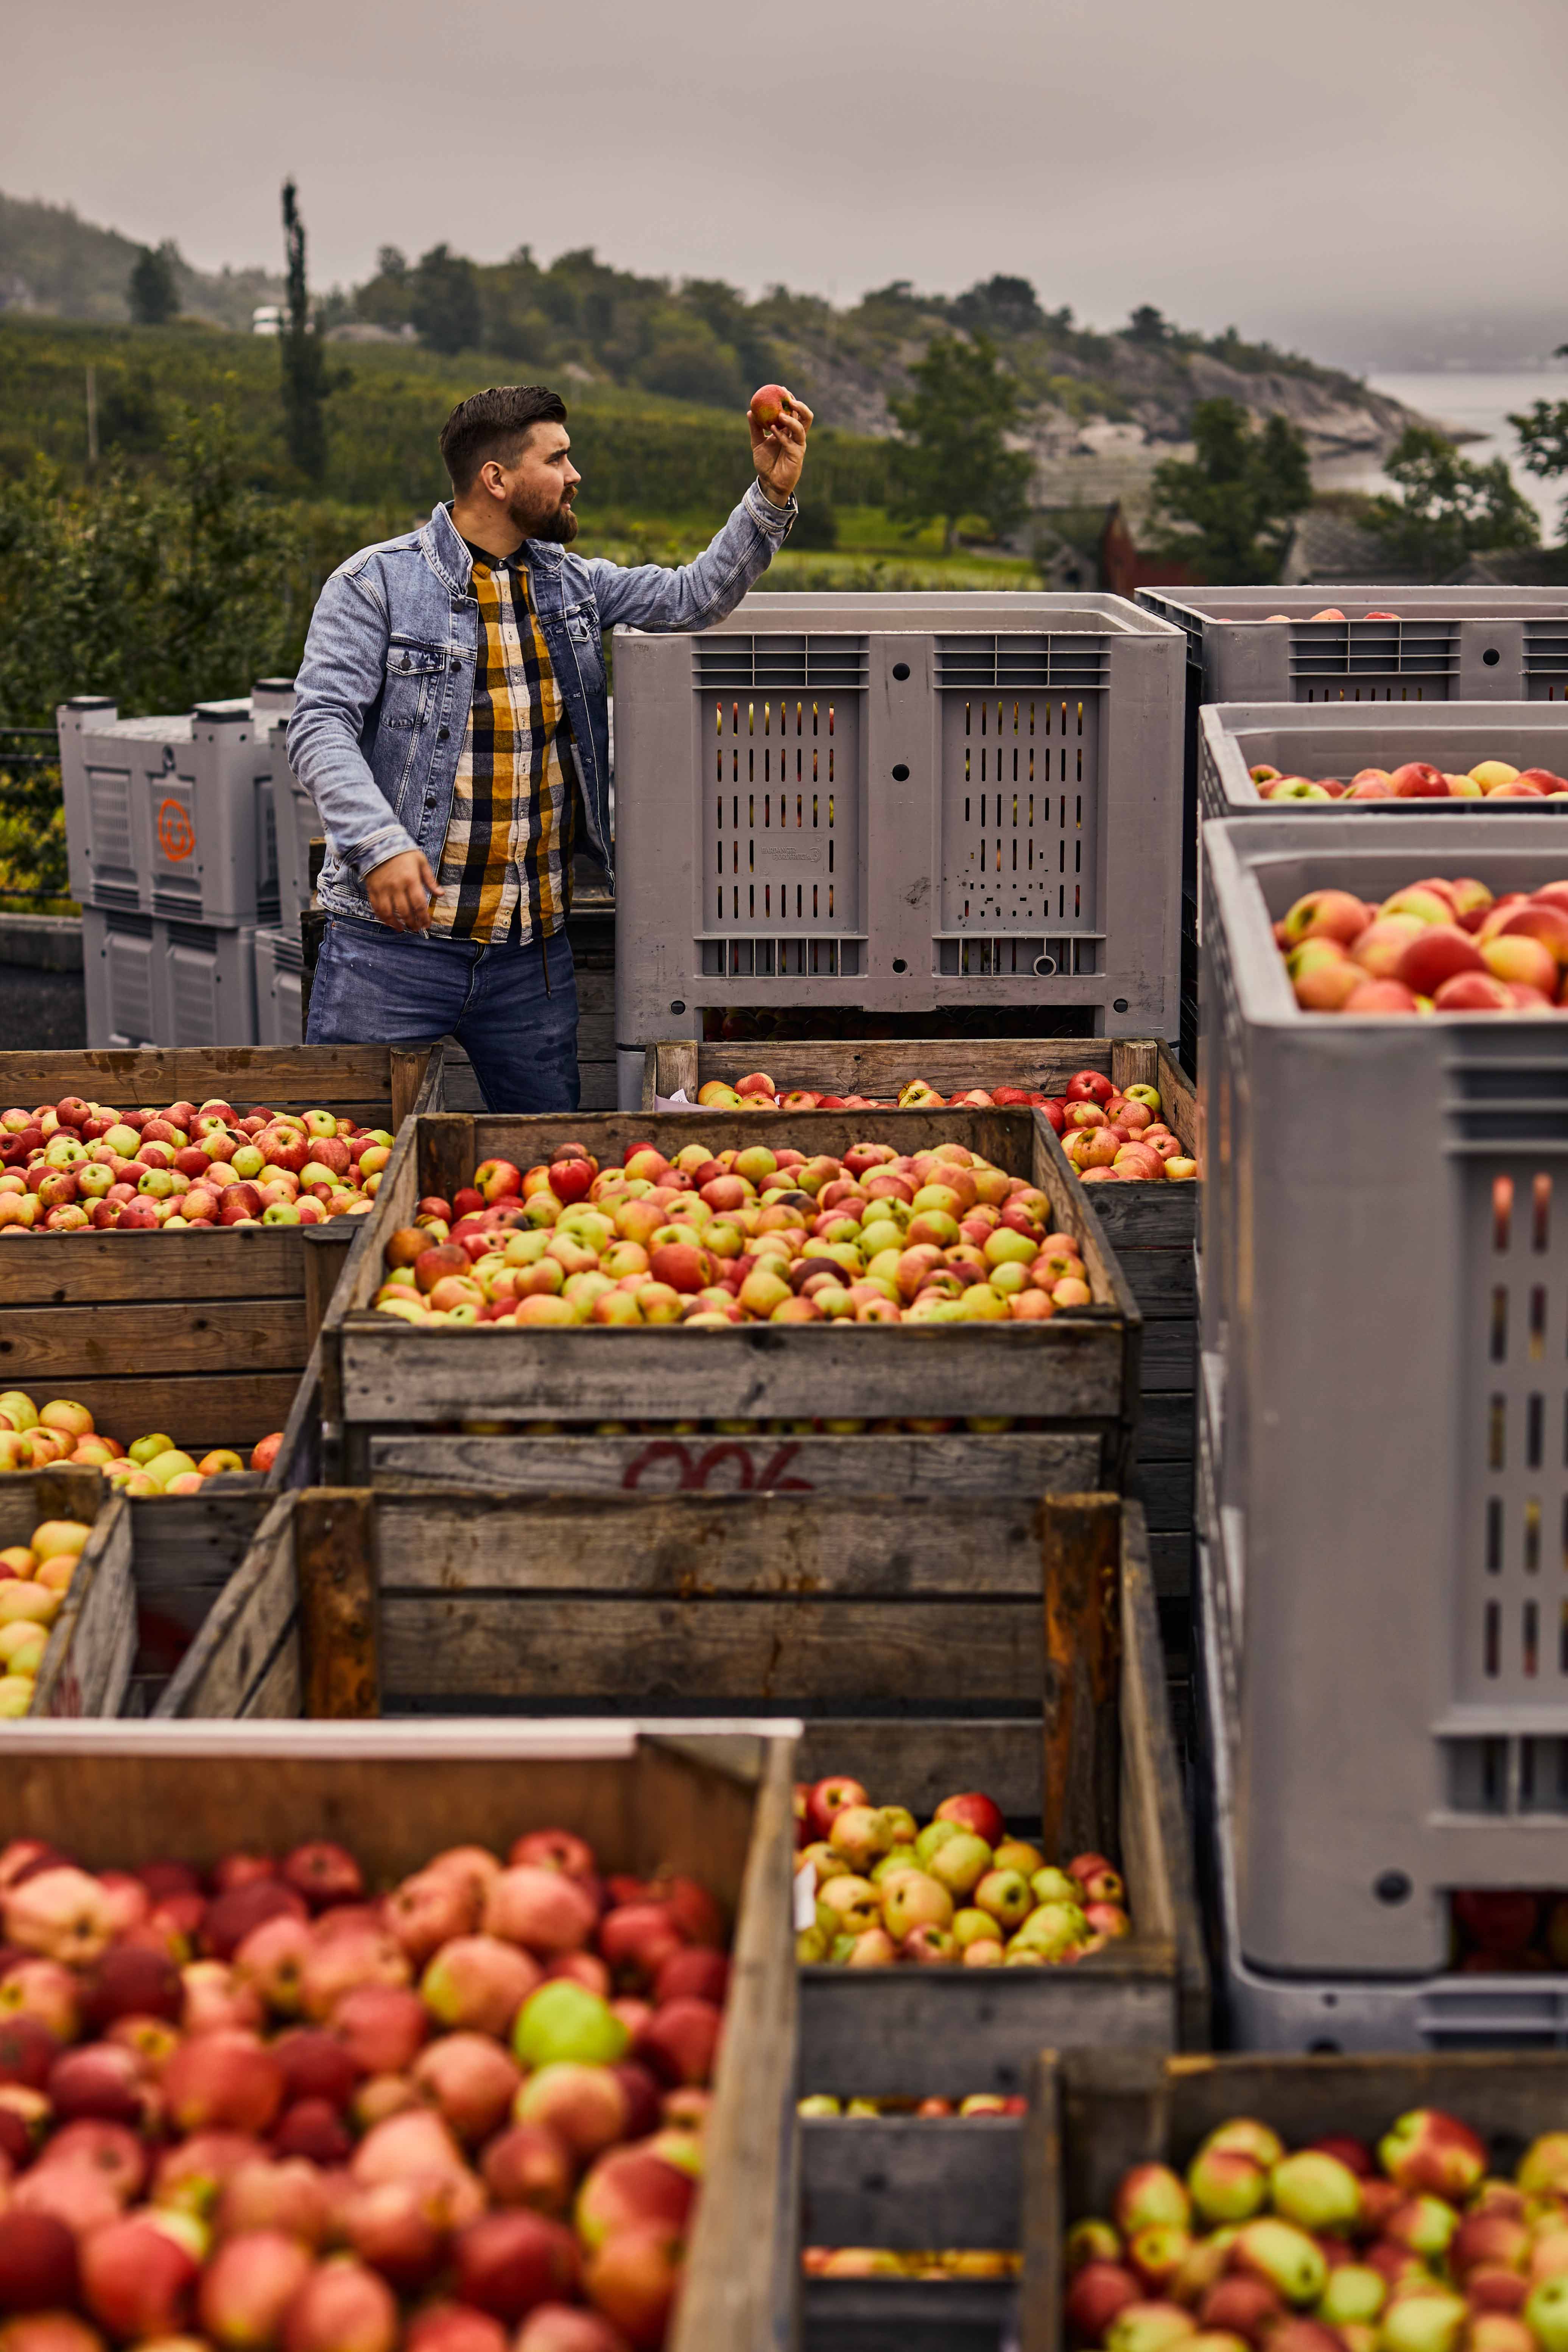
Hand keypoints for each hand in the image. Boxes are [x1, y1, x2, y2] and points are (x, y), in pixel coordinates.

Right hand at [366, 848, 438, 931]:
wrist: (378, 843)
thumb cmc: (403, 852)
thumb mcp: (420, 861)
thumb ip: (430, 880)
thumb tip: (441, 894)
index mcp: (411, 880)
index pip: (419, 904)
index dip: (424, 918)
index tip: (427, 925)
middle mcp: (397, 887)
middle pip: (405, 912)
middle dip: (412, 923)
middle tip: (416, 929)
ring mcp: (383, 889)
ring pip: (389, 913)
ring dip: (396, 924)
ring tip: (402, 929)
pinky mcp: (372, 889)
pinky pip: (376, 908)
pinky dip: (383, 918)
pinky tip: (389, 921)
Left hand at [749, 388, 812, 505]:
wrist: (768, 482)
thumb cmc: (766, 463)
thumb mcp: (757, 443)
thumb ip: (755, 428)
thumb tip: (750, 411)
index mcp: (789, 430)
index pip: (794, 412)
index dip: (791, 400)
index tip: (782, 389)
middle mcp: (796, 436)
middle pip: (805, 417)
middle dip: (799, 405)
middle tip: (788, 397)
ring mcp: (798, 445)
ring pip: (801, 427)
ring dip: (791, 419)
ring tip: (779, 414)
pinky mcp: (797, 455)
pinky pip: (791, 442)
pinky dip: (782, 434)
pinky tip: (772, 429)